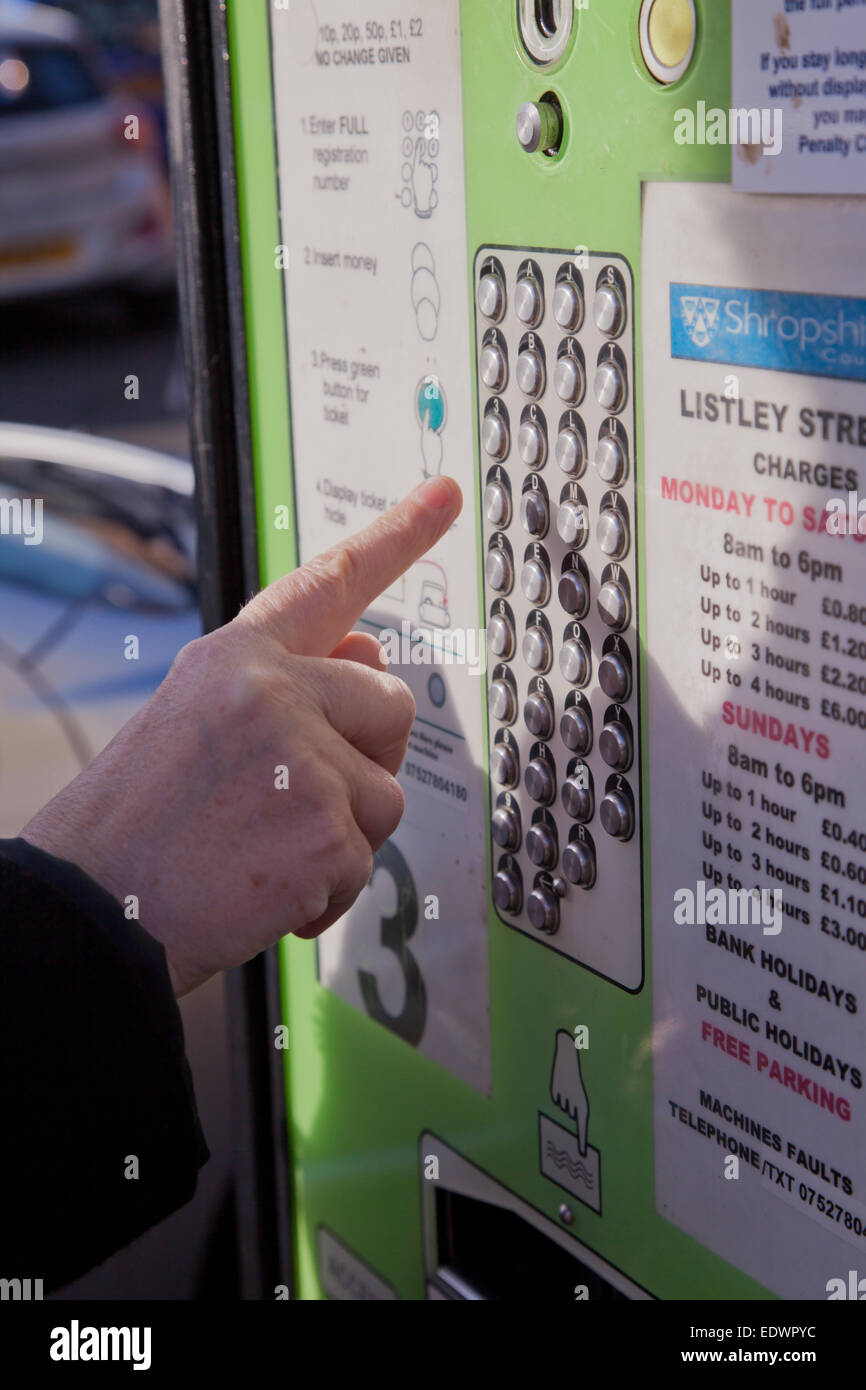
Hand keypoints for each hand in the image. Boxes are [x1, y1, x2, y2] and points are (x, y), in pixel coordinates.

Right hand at [21, 477, 462, 995]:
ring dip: (341, 836)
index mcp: (236, 658)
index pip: (329, 582)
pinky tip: (262, 893)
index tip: (444, 494)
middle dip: (364, 759)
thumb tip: (373, 647)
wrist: (88, 907)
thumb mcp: (193, 722)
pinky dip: (326, 894)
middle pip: (391, 704)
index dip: (397, 534)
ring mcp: (305, 758)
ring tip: (259, 853)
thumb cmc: (137, 823)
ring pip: (386, 795)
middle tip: (289, 805)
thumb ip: (286, 684)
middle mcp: (274, 691)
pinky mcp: (327, 830)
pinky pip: (366, 864)